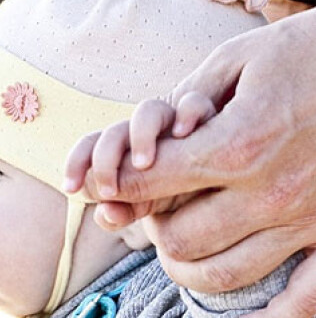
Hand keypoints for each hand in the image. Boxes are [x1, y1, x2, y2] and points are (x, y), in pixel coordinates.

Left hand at [64, 7, 315, 317]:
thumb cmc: (309, 53)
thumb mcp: (240, 59)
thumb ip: (187, 101)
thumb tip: (143, 142)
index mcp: (241, 143)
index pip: (150, 181)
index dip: (113, 183)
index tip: (100, 181)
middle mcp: (271, 193)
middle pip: (177, 238)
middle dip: (148, 225)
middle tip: (146, 209)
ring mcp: (306, 222)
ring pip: (221, 274)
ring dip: (184, 268)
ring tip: (172, 248)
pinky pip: (301, 303)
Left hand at [64, 91, 215, 230]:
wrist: (246, 170)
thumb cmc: (194, 191)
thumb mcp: (159, 205)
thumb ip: (132, 207)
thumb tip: (105, 213)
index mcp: (131, 148)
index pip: (92, 144)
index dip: (78, 161)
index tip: (70, 186)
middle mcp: (153, 133)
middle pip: (116, 133)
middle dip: (104, 160)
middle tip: (108, 190)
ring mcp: (182, 124)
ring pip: (148, 113)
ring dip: (139, 135)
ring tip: (142, 163)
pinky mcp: (217, 120)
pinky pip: (197, 105)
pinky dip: (187, 113)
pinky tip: (183, 133)